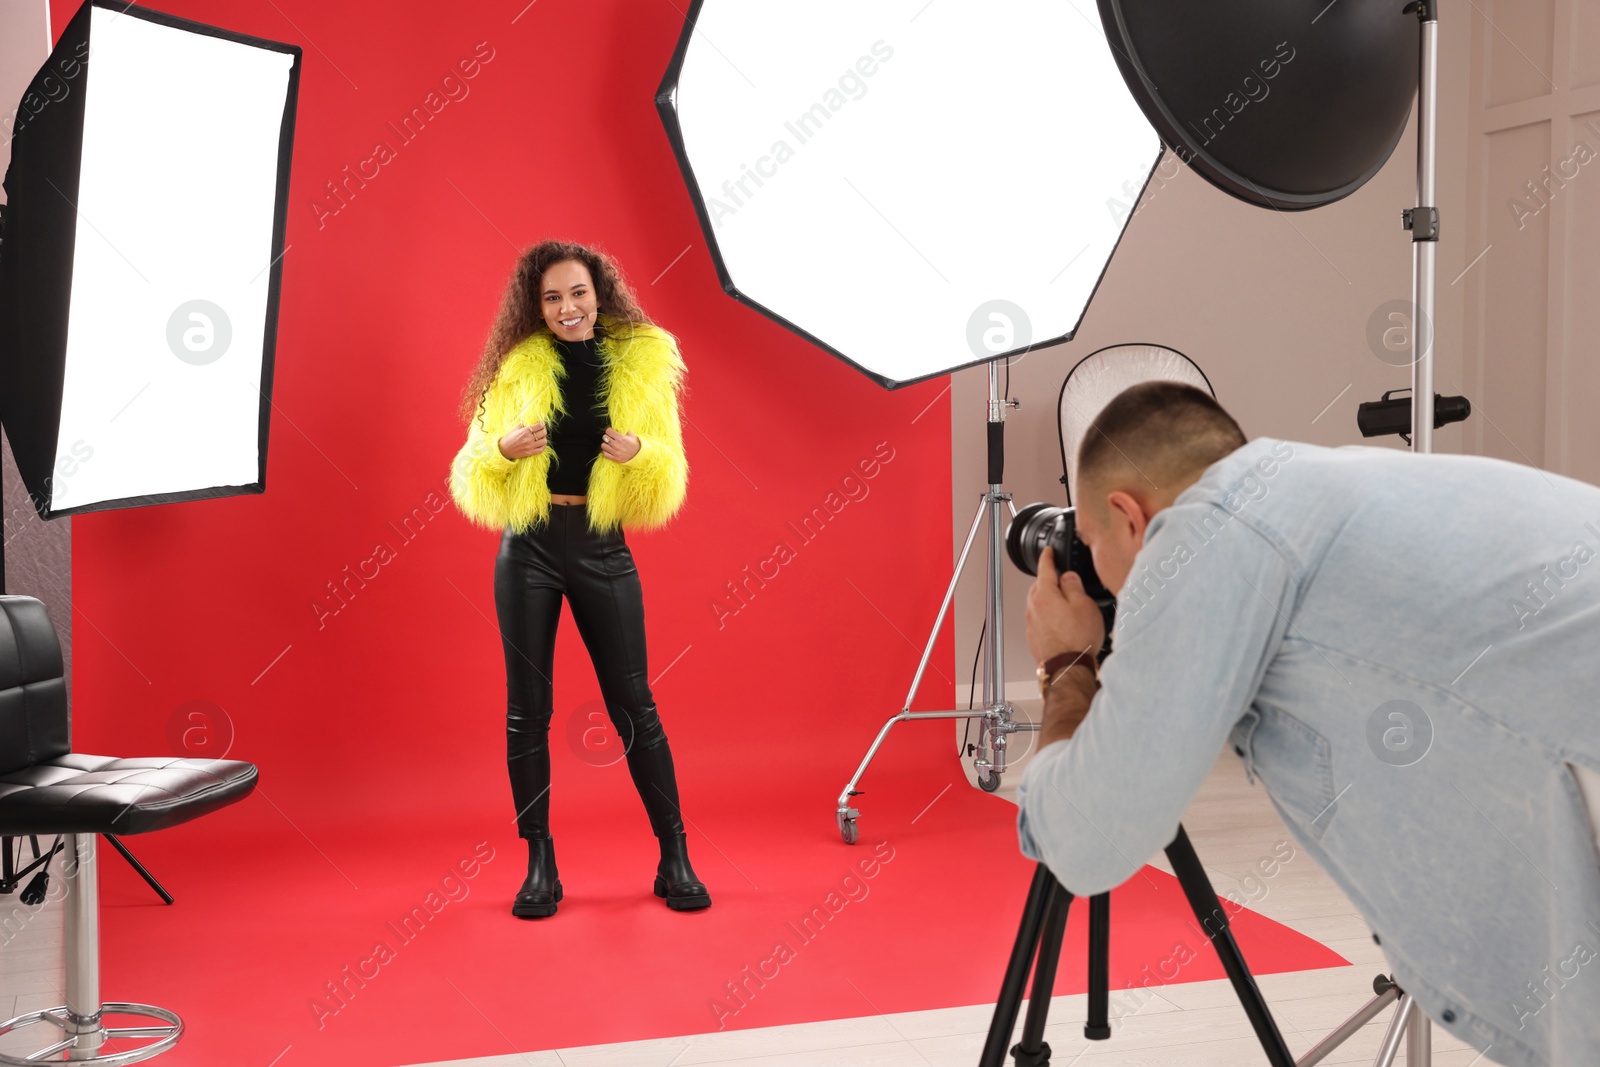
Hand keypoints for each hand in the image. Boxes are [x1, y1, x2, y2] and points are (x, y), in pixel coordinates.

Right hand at [498, 422, 546, 459]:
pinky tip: (541, 444)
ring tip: (541, 437)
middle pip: (543, 433)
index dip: (542, 424)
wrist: (503, 450)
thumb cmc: (508, 439)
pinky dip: (543, 446)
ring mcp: (530, 446)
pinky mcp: (530, 453)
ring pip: (544, 441)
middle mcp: (529, 438)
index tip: (542, 424)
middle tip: (542, 430)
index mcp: (525, 431)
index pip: (539, 426)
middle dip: (544, 430)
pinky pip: (541, 449)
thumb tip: (528, 420)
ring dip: (544, 438)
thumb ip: (523, 424)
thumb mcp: (515, 429)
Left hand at [601, 428, 639, 462]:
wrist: (639, 455)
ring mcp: (615, 452)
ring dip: (605, 444)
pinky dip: (606, 452)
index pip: (608, 431)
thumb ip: (625, 430)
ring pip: (603, 445)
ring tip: (609, 444)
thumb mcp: (632, 435)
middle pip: (604, 437)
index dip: (609, 431)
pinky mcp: (615, 458)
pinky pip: (605, 454)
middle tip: (610, 438)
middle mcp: (616, 445)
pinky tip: (609, 450)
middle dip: (607, 436)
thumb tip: (620, 427)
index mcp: (620, 438)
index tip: (611, 432)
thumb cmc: (635, 445)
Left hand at [1025, 544, 1105, 665]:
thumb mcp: (1084, 605)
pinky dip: (1048, 617)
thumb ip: (1074, 586)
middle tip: (1061, 580)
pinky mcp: (1034, 638)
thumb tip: (1068, 577)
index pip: (1044, 569)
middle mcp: (1033, 608)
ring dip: (1048, 601)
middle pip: (1039, 587)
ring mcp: (1031, 624)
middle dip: (1048, 581)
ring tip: (1066, 607)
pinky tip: (1061, 625)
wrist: (1068, 669)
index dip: (1047, 557)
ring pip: (1038, 605)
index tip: (1048, 552)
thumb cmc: (1077, 639)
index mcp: (1045, 595)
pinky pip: (1039, 621)